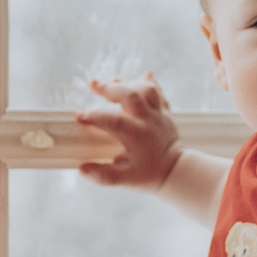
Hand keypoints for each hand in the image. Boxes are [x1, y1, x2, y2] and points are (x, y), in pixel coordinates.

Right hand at [77, 73, 182, 188]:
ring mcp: (159, 115)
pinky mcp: (165, 113)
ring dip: (129, 84)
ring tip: (113, 83)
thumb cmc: (149, 176)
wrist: (176, 172)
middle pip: (130, 96)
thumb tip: (82, 169)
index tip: (80, 115)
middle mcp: (149, 121)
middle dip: (110, 89)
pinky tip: (145, 75)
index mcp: (137, 137)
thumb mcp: (126, 180)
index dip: (96, 116)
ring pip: (147, 90)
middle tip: (92, 84)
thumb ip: (104, 176)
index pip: (114, 122)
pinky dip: (152, 83)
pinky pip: (160, 94)